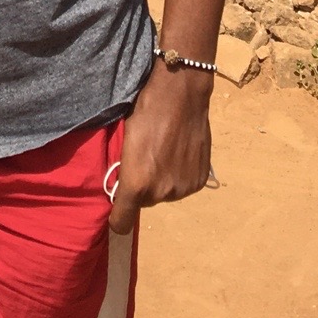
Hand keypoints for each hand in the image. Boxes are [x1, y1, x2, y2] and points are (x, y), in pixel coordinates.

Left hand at [108, 59, 212, 234]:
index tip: (118, 208)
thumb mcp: (124, 142)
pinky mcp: (199, 181)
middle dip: (143, 187)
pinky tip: (180, 153)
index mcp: (135, 184)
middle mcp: (160, 192)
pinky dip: (181, 175)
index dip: (117, 218)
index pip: (121, 223)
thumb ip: (123, 172)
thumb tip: (121, 189)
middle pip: (145, 202)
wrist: (180, 95)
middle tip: (146, 160)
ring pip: (166, 194)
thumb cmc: (145, 113)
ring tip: (165, 152)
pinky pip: (184, 186)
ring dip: (164, 181)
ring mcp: (182, 188)